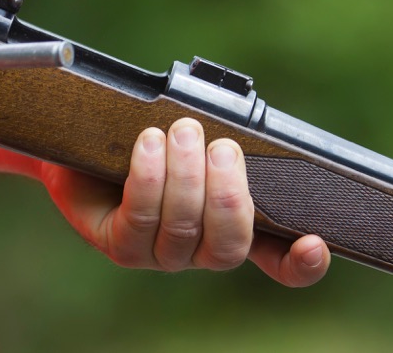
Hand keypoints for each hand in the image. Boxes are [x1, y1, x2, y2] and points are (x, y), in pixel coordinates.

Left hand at [42, 118, 329, 285]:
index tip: (314, 242)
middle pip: (231, 242)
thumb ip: (223, 139)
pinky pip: (142, 219)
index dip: (300, 262)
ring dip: (186, 175)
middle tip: (222, 145)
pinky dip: (149, 177)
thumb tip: (242, 130)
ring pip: (185, 227)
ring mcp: (161, 254)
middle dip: (229, 191)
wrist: (78, 144)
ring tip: (182, 131)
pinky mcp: (122, 247)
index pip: (276, 258)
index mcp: (230, 226)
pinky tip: (148, 144)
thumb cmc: (145, 136)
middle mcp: (200, 250)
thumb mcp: (191, 135)